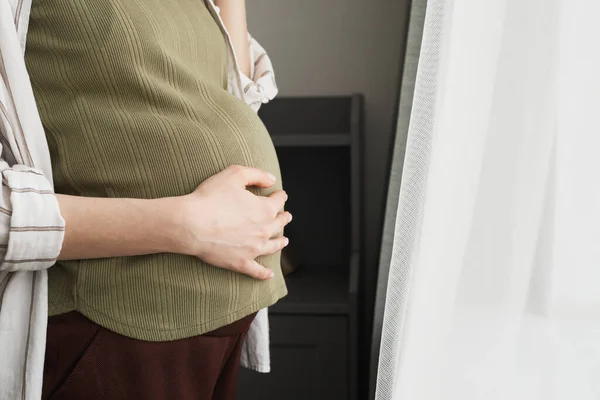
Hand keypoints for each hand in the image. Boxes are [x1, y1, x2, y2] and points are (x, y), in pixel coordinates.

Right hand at [176, 165, 290, 279]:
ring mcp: (254, 249)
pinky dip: (264, 274)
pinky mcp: (241, 262)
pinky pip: (257, 271)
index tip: (280, 195)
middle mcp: (264, 230)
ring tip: (284, 241)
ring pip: (273, 246)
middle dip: (284, 218)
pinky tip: (269, 274)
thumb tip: (272, 180)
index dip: (280, 196)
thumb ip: (257, 175)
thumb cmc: (210, 197)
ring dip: (280, 242)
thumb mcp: (235, 174)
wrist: (191, 224)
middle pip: (279, 224)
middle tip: (286, 216)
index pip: (278, 201)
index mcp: (265, 209)